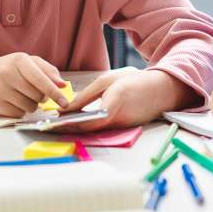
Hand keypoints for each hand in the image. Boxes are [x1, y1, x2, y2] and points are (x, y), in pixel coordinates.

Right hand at [0, 53, 67, 116]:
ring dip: (31, 105)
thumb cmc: (7, 69)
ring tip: (21, 95)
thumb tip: (62, 85)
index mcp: (18, 60)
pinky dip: (20, 111)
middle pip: (38, 95)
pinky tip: (12, 102)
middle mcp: (7, 74)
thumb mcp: (26, 62)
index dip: (54, 92)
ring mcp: (0, 90)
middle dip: (41, 97)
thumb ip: (47, 70)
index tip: (65, 102)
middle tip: (34, 91)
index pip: (40, 79)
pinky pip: (19, 115)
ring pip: (30, 107)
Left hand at [57, 69, 200, 132]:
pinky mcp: (124, 130)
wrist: (163, 89)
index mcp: (115, 103)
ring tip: (57, 124)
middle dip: (69, 129)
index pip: (89, 120)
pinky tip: (76, 123)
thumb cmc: (135, 81)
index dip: (70, 124)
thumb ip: (87, 95)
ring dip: (78, 129)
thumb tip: (69, 107)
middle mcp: (119, 120)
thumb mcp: (108, 80)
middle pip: (89, 129)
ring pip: (95, 131)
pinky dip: (89, 127)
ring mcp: (123, 127)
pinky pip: (103, 130)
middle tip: (50, 127)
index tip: (54, 123)